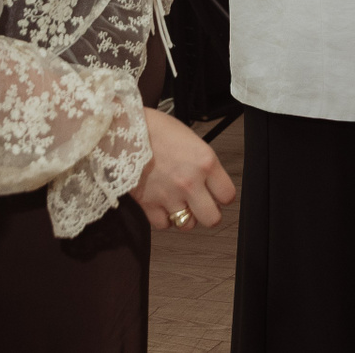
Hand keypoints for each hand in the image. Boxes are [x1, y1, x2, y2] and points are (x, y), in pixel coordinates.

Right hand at [129, 107, 235, 230]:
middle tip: (204, 206)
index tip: (219, 195)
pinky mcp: (148, 204)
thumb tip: (211, 183)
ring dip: (186, 216)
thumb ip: (204, 165)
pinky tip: (163, 206)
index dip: (223, 197)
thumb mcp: (192, 141)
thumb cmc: (157, 130)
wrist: (126, 131)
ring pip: (187, 225)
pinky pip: (163, 224)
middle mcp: (190, 182)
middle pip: (212, 219)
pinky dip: (164, 219)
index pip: (228, 195)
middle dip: (210, 214)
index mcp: (205, 162)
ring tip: (181, 203)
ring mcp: (169, 196)